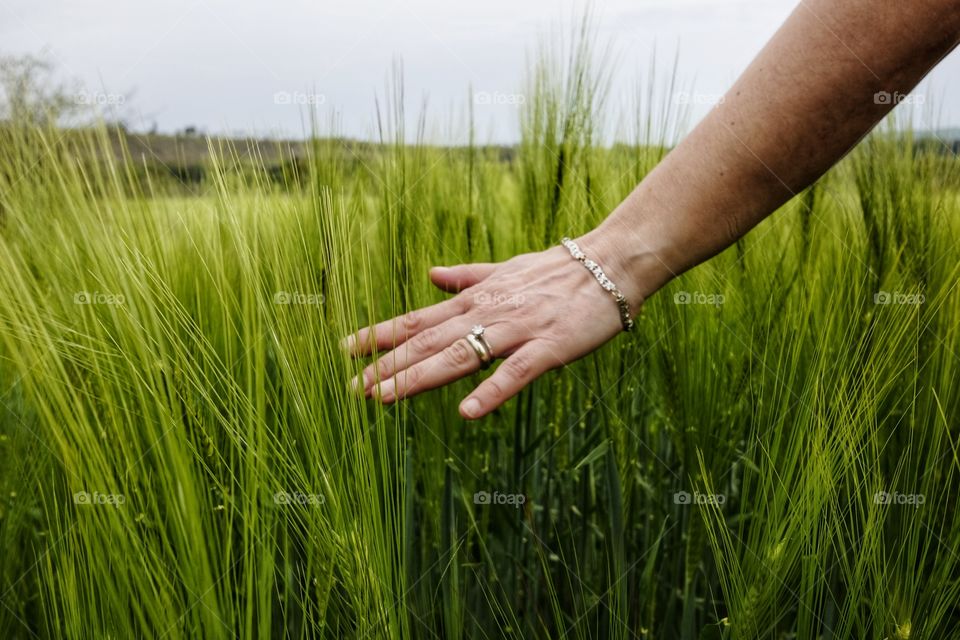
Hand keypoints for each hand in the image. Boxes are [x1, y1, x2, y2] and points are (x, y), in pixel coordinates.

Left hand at [343, 241, 640, 419]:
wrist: (612, 263)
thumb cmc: (559, 270)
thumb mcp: (506, 269)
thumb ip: (466, 276)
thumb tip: (431, 274)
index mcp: (475, 299)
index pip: (418, 319)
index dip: (381, 335)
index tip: (346, 350)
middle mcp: (487, 313)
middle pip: (428, 343)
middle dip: (388, 365)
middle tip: (352, 387)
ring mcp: (516, 331)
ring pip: (459, 356)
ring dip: (419, 378)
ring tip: (384, 398)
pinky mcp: (548, 348)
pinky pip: (515, 373)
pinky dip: (491, 391)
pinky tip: (467, 412)